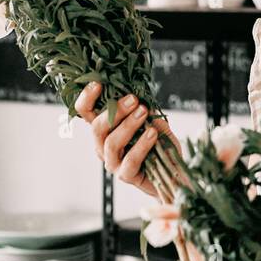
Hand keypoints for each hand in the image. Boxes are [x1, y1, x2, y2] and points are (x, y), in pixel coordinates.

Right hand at [74, 81, 181, 199]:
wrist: (174, 174)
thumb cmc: (161, 147)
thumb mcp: (155, 122)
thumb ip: (146, 110)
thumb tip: (141, 94)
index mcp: (105, 130)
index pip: (86, 114)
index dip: (86, 99)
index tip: (97, 84)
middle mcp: (103, 146)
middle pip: (97, 127)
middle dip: (115, 110)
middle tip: (133, 100)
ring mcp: (112, 163)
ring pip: (111, 143)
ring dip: (128, 125)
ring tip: (144, 112)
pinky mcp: (125, 176)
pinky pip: (129, 160)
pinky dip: (142, 145)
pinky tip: (152, 134)